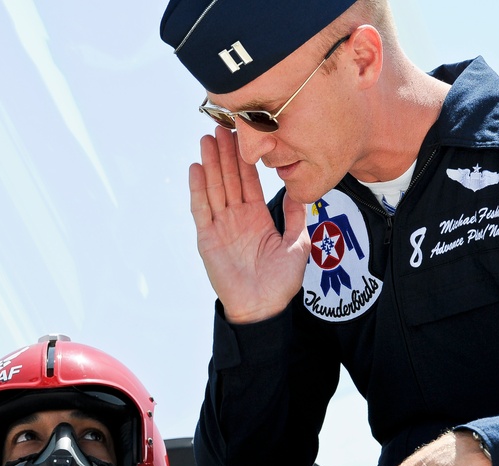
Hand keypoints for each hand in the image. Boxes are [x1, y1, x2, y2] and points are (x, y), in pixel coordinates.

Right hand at [189, 125, 309, 323]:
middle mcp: (237, 218)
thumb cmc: (280, 283)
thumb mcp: (296, 245)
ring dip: (210, 163)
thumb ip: (296, 218)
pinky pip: (201, 209)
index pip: (249, 181)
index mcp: (257, 217)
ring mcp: (220, 227)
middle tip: (221, 125)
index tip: (244, 135)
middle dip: (225, 153)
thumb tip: (301, 192)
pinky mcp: (207, 238)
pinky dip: (198, 189)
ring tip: (207, 138)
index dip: (245, 159)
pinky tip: (196, 168)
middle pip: (229, 179)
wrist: (262, 308)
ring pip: (214, 188)